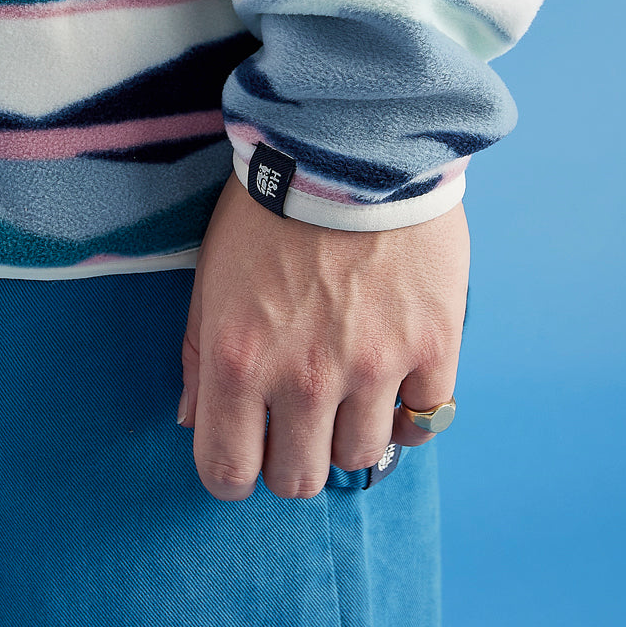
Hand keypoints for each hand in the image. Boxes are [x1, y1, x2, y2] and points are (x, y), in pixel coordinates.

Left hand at [177, 170, 468, 500]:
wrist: (348, 146)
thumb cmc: (269, 208)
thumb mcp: (212, 276)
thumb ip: (200, 356)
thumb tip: (194, 422)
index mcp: (239, 361)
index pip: (228, 473)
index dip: (233, 472)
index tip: (247, 451)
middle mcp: (304, 377)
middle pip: (299, 480)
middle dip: (292, 457)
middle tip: (298, 419)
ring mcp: (373, 366)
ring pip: (360, 458)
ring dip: (349, 433)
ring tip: (348, 387)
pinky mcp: (431, 346)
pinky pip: (424, 422)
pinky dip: (408, 412)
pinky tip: (394, 378)